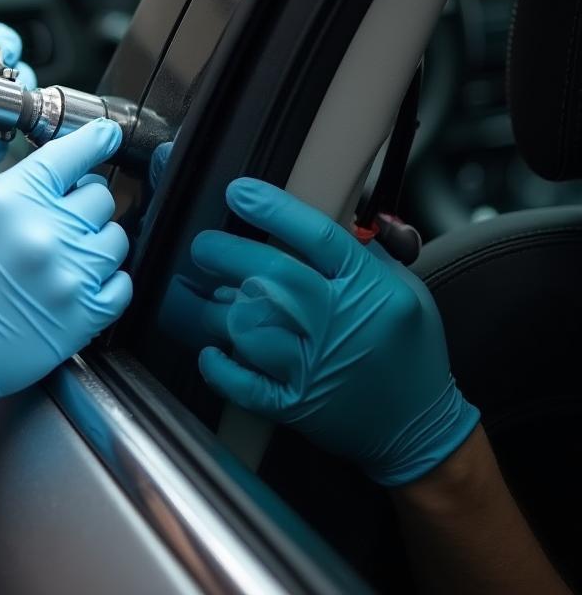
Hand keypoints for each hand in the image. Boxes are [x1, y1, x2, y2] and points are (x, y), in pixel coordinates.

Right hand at [0, 118, 132, 444]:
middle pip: (101, 195)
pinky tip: (79, 279)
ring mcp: (69, 277)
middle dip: (83, 196)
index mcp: (11, 199)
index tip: (104, 135)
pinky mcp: (83, 318)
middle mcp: (47, 234)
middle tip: (59, 209)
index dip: (95, 139)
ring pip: (116, 238)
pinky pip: (122, 284)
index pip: (74, 153)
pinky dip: (108, 278)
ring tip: (67, 246)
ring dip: (97, 236)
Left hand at [192, 178, 478, 485]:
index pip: (317, 236)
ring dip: (218, 309)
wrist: (418, 428)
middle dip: (226, 253)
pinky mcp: (295, 404)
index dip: (273, 209)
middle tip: (203, 245)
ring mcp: (313, 367)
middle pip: (272, 276)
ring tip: (205, 294)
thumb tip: (319, 216)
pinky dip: (219, 368)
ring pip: (250, 327)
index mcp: (369, 288)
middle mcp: (338, 323)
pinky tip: (209, 350)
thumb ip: (363, 251)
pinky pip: (244, 384)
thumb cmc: (409, 349)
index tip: (239, 192)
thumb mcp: (404, 288)